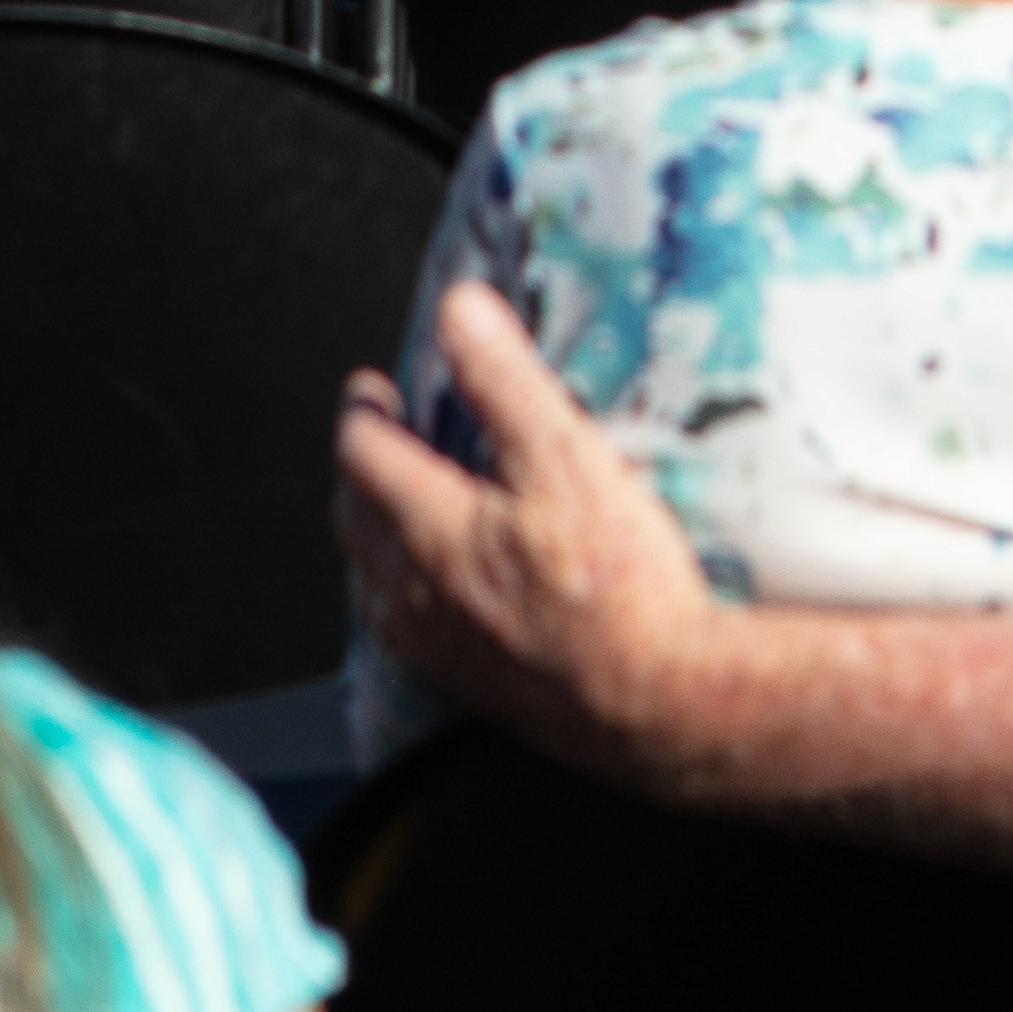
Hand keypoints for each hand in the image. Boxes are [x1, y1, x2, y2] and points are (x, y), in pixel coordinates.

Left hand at [335, 284, 724, 776]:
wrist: (659, 702)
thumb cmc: (617, 581)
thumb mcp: (566, 456)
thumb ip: (506, 379)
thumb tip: (459, 309)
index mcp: (429, 528)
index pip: (362, 454)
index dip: (362, 411)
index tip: (372, 388)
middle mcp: (414, 592)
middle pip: (353, 519)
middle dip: (360, 470)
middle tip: (384, 437)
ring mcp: (437, 647)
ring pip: (374, 580)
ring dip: (377, 535)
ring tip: (406, 507)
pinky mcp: (467, 686)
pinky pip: (405, 630)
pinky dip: (406, 592)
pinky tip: (444, 589)